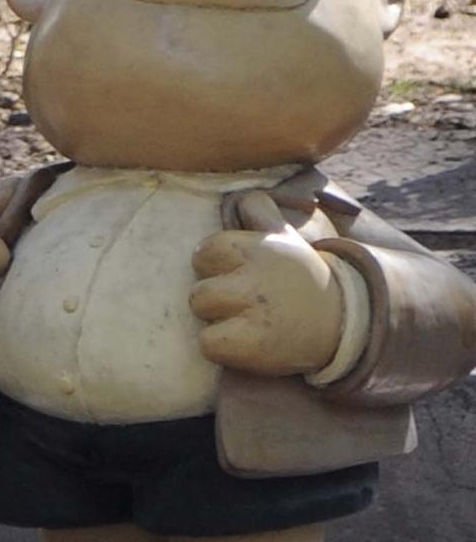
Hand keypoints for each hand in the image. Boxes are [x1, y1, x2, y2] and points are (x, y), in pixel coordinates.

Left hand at [192, 218, 349, 376]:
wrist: (343, 323)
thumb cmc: (301, 278)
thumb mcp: (286, 238)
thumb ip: (261, 212)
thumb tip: (244, 194)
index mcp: (258, 248)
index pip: (204, 252)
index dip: (215, 266)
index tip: (237, 275)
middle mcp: (254, 277)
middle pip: (197, 287)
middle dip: (213, 296)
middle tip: (244, 303)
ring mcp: (253, 312)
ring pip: (200, 310)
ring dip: (216, 320)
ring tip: (246, 321)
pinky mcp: (252, 344)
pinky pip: (207, 343)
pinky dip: (220, 347)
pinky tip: (246, 342)